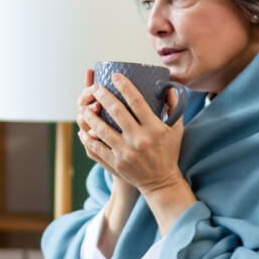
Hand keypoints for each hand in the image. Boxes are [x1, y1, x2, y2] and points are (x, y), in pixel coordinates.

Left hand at [77, 72, 185, 195]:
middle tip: (95, 87)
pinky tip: (82, 129)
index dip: (124, 86)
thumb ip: (174, 107)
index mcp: (154, 128)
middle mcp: (140, 139)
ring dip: (91, 116)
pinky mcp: (116, 163)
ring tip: (84, 107)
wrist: (161, 182)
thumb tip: (169, 87)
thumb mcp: (176, 129)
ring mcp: (126, 152)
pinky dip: (88, 137)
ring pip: (102, 130)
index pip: (136, 102)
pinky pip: (97, 147)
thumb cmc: (168, 152)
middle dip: (103, 96)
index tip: (115, 76)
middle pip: (117, 112)